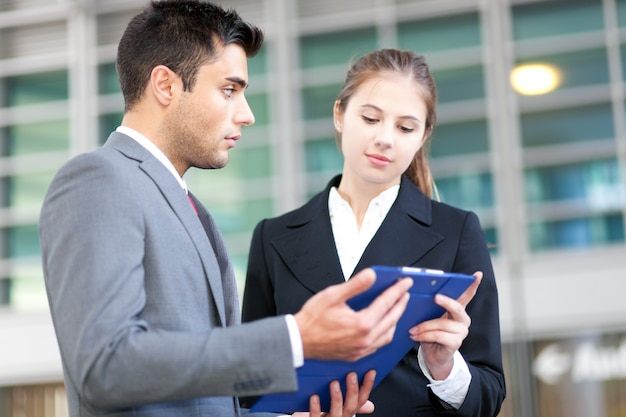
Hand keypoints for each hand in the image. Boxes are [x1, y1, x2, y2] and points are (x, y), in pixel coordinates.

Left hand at [293, 370, 376, 416]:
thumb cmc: (321, 414)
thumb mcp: (339, 408)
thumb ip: (351, 403)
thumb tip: (370, 403)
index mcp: (347, 411)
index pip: (361, 400)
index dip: (367, 387)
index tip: (371, 372)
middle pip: (351, 406)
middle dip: (353, 390)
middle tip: (352, 374)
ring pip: (336, 412)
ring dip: (337, 397)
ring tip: (334, 383)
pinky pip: (316, 416)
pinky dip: (316, 407)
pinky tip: (314, 396)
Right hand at [295, 267, 411, 361]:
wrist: (299, 341)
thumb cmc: (312, 319)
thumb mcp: (333, 295)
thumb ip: (355, 285)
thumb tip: (372, 276)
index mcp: (362, 323)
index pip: (386, 303)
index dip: (397, 290)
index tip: (405, 282)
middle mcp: (365, 339)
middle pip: (392, 319)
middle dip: (400, 304)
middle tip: (404, 293)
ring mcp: (361, 349)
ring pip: (388, 335)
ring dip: (395, 320)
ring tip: (396, 308)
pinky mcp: (356, 355)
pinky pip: (378, 345)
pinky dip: (385, 333)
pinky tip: (382, 327)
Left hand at [408, 271, 482, 379]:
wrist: (433, 357)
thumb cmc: (430, 334)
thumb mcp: (429, 317)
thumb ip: (429, 306)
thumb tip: (418, 293)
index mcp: (457, 310)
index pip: (466, 295)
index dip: (473, 285)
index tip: (477, 274)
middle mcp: (463, 319)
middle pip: (456, 307)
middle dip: (446, 302)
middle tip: (435, 297)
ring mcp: (461, 331)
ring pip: (442, 324)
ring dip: (424, 326)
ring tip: (412, 330)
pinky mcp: (456, 343)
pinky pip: (439, 335)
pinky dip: (425, 335)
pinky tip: (416, 336)